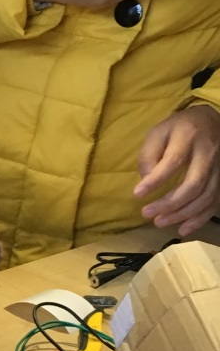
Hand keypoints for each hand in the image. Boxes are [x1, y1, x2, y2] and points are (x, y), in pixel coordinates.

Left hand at [134, 105, 219, 233]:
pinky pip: (214, 202)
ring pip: (205, 196)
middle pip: (193, 184)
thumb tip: (146, 182)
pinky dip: (200, 219)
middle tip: (147, 214)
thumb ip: (149, 156)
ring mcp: (219, 167)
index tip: (138, 194)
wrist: (210, 121)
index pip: (173, 162)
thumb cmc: (177, 129)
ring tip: (159, 222)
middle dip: (169, 203)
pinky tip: (183, 229)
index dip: (156, 180)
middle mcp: (207, 153)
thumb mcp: (158, 133)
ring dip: (182, 214)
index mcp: (188, 137)